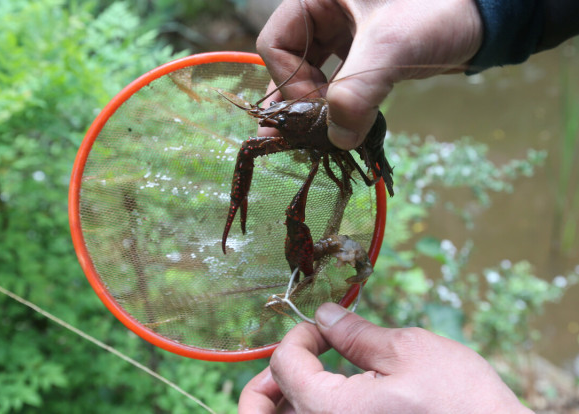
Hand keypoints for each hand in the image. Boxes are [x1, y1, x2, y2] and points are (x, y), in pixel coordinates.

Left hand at [239, 302, 530, 413]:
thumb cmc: (460, 402)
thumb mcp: (407, 352)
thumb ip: (355, 333)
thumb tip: (322, 314)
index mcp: (329, 411)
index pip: (284, 364)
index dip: (299, 334)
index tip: (323, 326)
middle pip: (259, 412)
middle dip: (264, 381)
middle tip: (292, 356)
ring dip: (281, 399)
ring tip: (304, 373)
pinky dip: (307, 410)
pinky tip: (331, 393)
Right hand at [256, 0, 482, 148]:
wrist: (495, 5)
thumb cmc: (442, 5)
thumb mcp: (392, 45)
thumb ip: (357, 93)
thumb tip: (337, 139)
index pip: (277, 44)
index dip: (291, 84)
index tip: (320, 114)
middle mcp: (325, 7)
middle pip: (292, 62)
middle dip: (301, 101)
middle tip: (304, 139)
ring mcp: (344, 28)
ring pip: (315, 73)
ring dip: (320, 107)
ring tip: (318, 140)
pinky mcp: (366, 47)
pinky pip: (340, 80)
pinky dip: (342, 104)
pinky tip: (345, 127)